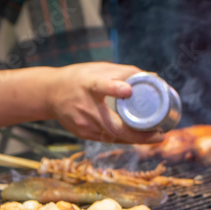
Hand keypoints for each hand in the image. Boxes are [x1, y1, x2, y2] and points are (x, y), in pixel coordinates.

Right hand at [43, 63, 164, 144]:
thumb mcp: (98, 69)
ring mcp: (83, 123)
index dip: (114, 88)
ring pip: (113, 136)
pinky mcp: (82, 133)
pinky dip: (124, 139)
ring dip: (135, 139)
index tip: (128, 90)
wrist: (50, 94)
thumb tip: (153, 77)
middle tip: (160, 134)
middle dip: (139, 134)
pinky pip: (107, 139)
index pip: (100, 85)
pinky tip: (138, 139)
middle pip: (114, 126)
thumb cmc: (79, 78)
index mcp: (88, 84)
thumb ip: (124, 72)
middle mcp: (84, 106)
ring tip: (156, 137)